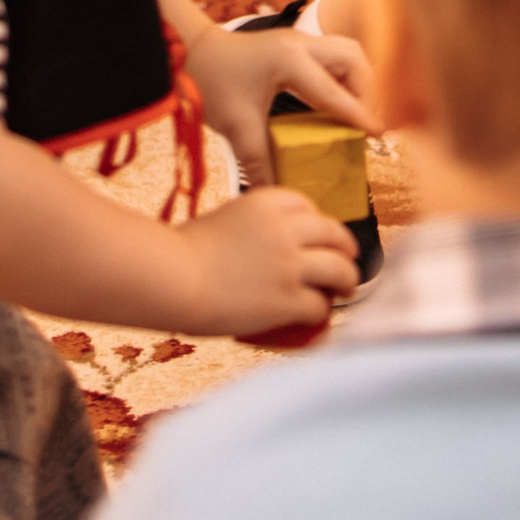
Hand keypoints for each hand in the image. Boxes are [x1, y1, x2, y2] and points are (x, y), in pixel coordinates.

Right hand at [171, 189, 359, 337]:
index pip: (309, 207)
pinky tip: (317, 317)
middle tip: (346, 264)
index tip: (317, 239)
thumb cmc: (183, 252)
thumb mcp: (225, 218)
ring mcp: (290, 264)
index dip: (318, 225)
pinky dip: (321, 313)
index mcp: (268, 202)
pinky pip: (320, 306)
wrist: (172, 278)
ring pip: (340, 270)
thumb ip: (251, 226)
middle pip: (335, 235)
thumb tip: (261, 248)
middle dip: (345, 250)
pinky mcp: (288, 299)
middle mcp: (286, 229)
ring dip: (347, 282)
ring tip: (346, 290)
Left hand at [183, 19, 377, 186]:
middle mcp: (300, 44)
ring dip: (356, 81)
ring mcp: (297, 41)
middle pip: (354, 58)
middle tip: (363, 123)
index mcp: (289, 61)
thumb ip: (258, 163)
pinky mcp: (292, 46)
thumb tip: (273, 195)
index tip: (380, 134)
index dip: (359, 115)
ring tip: (353, 113)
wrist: (189, 52)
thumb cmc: (210, 82)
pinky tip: (332, 103)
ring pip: (346, 53)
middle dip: (366, 90)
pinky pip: (331, 57)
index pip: (335, 92)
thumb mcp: (236, 127)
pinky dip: (341, 78)